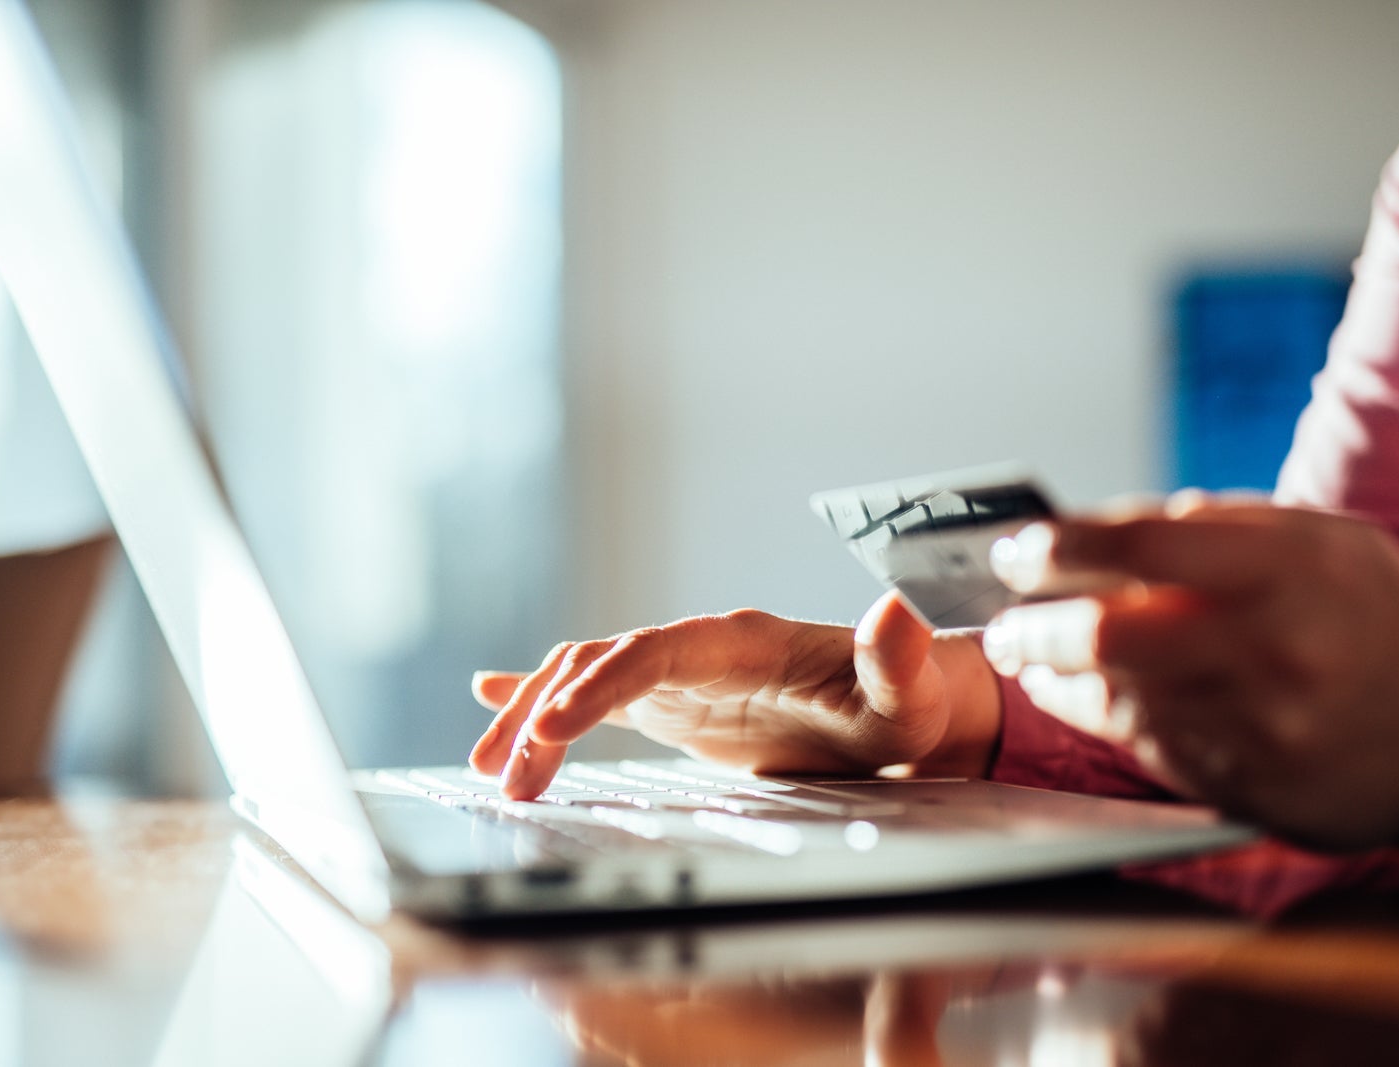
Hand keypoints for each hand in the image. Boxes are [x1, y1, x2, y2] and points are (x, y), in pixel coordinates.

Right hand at [469, 591, 1002, 798]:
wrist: (900, 706)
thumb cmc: (904, 703)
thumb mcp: (908, 695)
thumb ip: (896, 659)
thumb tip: (894, 612)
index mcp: (742, 641)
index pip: (653, 652)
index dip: (599, 685)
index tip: (551, 728)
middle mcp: (700, 647)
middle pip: (602, 662)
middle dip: (546, 712)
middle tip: (505, 774)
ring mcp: (683, 672)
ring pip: (588, 676)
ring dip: (535, 715)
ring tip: (490, 767)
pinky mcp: (677, 700)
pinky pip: (599, 690)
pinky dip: (545, 694)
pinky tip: (493, 698)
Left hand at [982, 498, 1398, 848]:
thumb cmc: (1364, 617)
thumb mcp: (1315, 542)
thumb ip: (1214, 527)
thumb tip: (1099, 530)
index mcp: (1291, 569)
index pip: (1144, 545)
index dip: (1062, 544)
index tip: (1017, 547)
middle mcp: (1271, 649)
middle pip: (1110, 634)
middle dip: (1033, 625)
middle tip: (1001, 618)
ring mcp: (1256, 725)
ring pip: (1113, 697)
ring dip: (1048, 673)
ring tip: (1021, 651)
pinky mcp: (1242, 782)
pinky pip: (1138, 744)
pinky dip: (1089, 713)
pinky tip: (1066, 692)